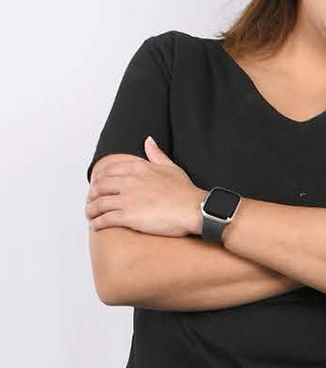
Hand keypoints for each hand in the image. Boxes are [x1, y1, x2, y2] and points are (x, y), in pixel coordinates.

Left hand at [86, 137, 205, 235]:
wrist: (193, 209)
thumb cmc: (185, 191)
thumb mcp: (171, 167)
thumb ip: (156, 154)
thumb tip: (148, 141)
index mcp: (138, 168)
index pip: (108, 171)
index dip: (99, 180)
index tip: (98, 187)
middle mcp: (129, 182)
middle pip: (99, 187)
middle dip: (91, 196)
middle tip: (91, 202)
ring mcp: (127, 199)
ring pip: (98, 204)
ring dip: (90, 211)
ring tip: (91, 216)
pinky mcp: (127, 216)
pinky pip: (104, 219)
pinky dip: (97, 224)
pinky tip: (96, 226)